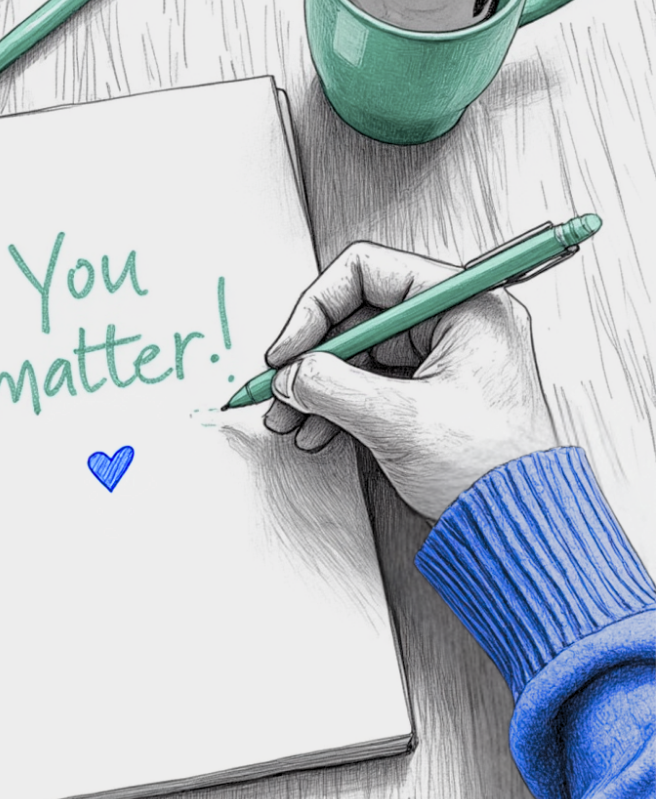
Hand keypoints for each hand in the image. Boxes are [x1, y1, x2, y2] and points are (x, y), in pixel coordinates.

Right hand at [264, 243, 557, 519]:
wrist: (518, 525)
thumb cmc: (492, 471)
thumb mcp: (400, 421)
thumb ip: (333, 387)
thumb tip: (291, 375)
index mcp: (465, 305)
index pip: (368, 273)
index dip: (316, 308)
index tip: (288, 349)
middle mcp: (456, 321)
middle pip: (358, 315)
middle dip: (312, 356)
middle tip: (281, 385)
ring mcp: (444, 356)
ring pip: (360, 352)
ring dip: (318, 383)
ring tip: (291, 416)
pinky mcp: (432, 388)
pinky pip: (371, 381)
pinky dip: (339, 402)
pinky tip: (316, 427)